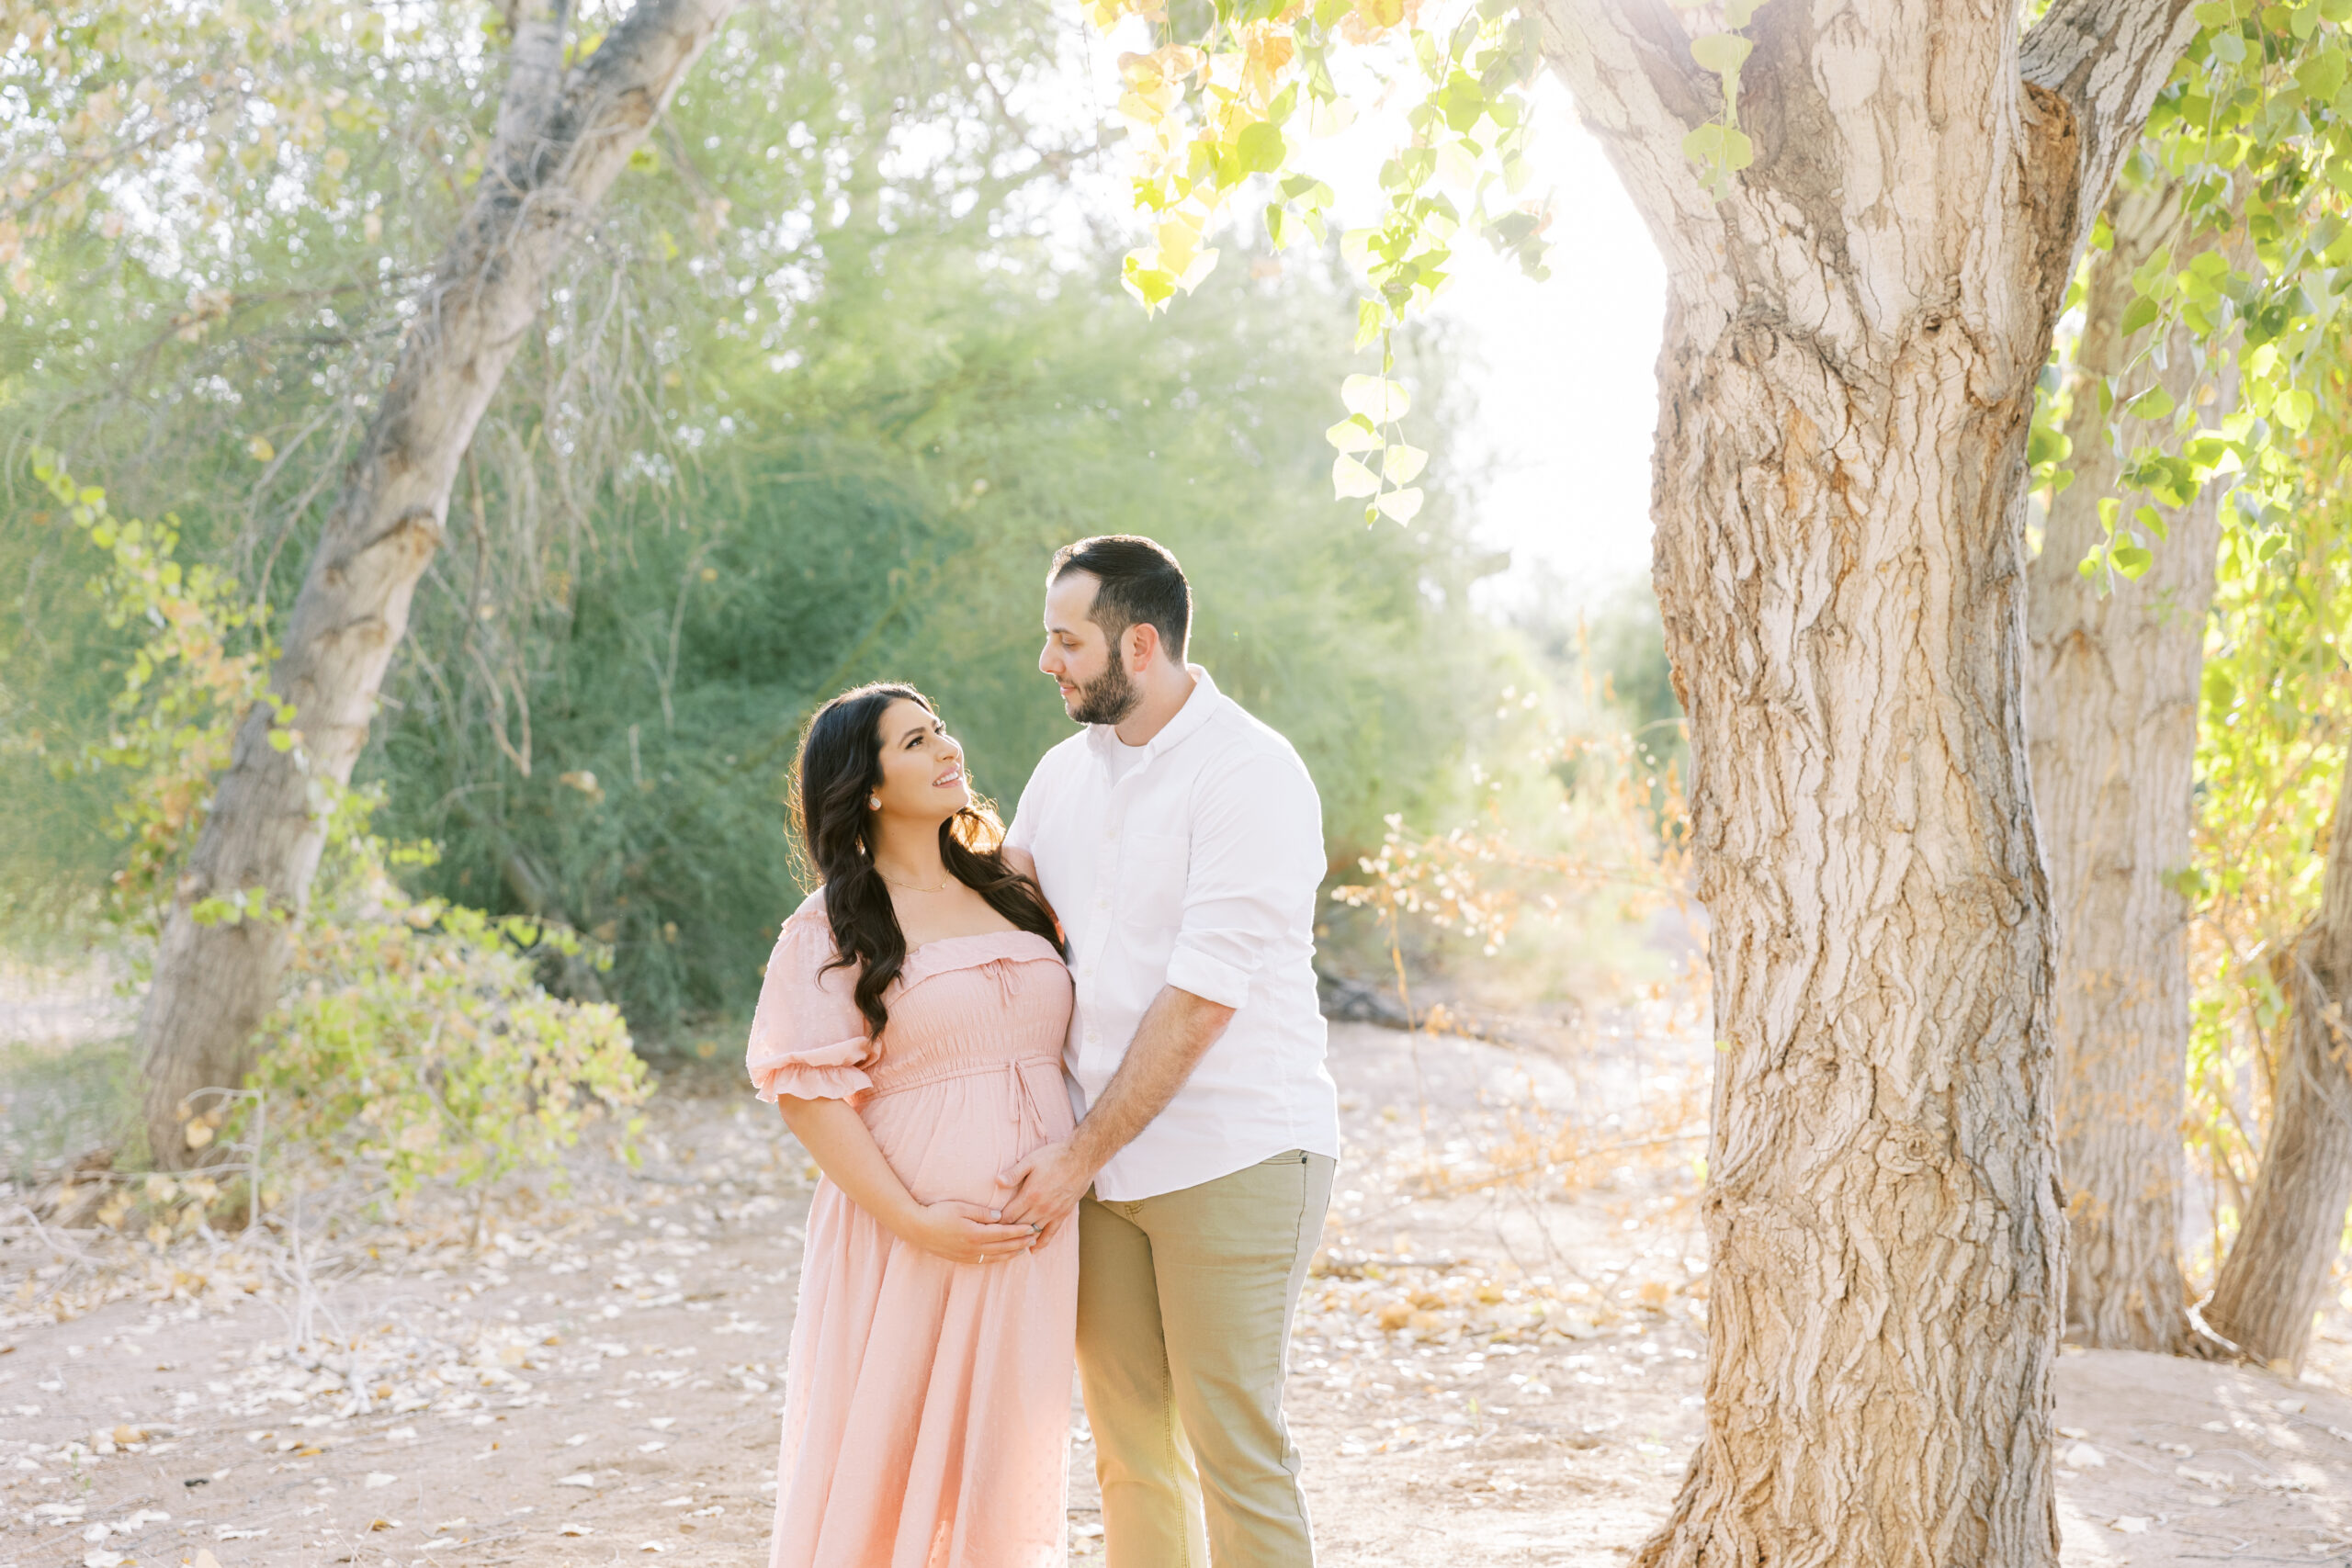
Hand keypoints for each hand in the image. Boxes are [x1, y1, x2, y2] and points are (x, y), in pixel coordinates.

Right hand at [900, 1199, 1038, 1265]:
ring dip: (1013, 1253)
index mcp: (976, 1234)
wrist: (917, 1229)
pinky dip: (999, 1259)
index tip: (1032, 1227)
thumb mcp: (961, 1207)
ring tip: (1025, 1248)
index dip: (1020, 1231)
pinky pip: (986, 1261)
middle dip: (1021, 1243)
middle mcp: (974, 1248)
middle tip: (1035, 1238)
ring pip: (997, 1257)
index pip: (1004, 1233)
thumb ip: (982, 1212)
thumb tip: (1000, 1216)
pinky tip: (1005, 1255)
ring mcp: (969, 1256)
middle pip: (1004, 1247)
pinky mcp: (963, 1259)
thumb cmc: (938, 1213)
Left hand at [997, 1139, 1097, 1234]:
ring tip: (1009, 1242)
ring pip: (1032, 1231)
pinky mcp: (1063, 1214)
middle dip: (1005, 1231)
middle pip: (1018, 1226)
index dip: (996, 1223)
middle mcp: (1041, 1208)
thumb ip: (1014, 1173)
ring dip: (1021, 1237)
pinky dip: (1041, 1242)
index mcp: (1030, 1195)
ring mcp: (1053, 1213)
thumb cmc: (1054, 1157)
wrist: (1081, 1158)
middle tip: (994, 1236)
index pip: (1008, 1216)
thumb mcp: (1031, 1161)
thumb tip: (997, 1182)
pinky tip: (1033, 1249)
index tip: (987, 1225)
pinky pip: (1051, 1233)